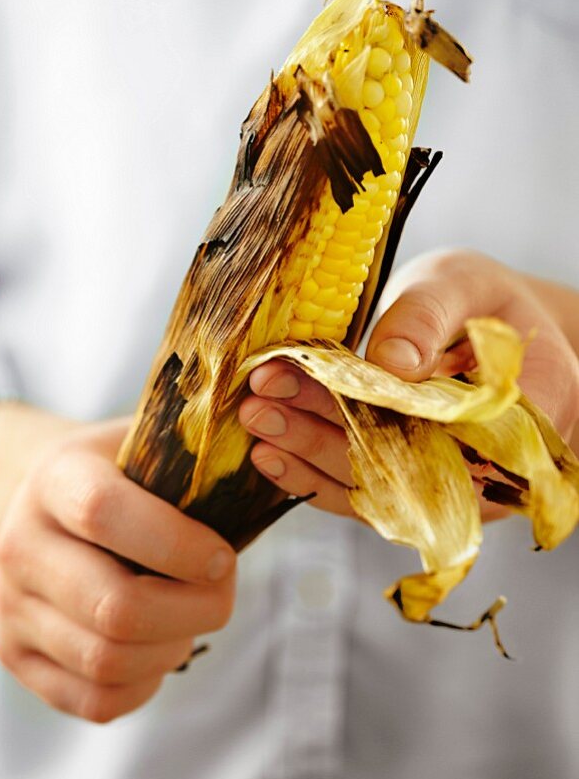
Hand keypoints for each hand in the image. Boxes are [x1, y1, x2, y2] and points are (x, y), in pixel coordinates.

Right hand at [0, 419, 235, 722]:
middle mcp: (20, 543)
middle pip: (114, 607)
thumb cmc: (122, 474)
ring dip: (173, 648)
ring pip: (107, 661)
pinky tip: (159, 647)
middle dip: (194, 610)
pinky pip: (95, 700)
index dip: (176, 544)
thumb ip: (199, 458)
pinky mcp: (16, 656)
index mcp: (55, 478)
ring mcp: (11, 606)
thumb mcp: (150, 446)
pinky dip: (146, 684)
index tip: (222, 556)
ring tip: (189, 617)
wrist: (45, 504)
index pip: (103, 514)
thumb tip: (271, 479)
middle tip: (221, 592)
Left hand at [239, 249, 578, 521]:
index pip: (442, 425)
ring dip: (309, 455)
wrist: (496, 331)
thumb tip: (390, 362)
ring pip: (376, 487)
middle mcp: (491, 466)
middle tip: (260, 402)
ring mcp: (451, 486)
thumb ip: (429, 315)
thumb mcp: (464, 284)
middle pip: (401, 462)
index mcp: (524, 411)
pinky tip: (271, 454)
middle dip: (323, 432)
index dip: (373, 407)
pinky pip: (365, 495)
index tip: (310, 374)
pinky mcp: (415, 489)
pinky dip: (315, 475)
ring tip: (255, 419)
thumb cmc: (484, 302)